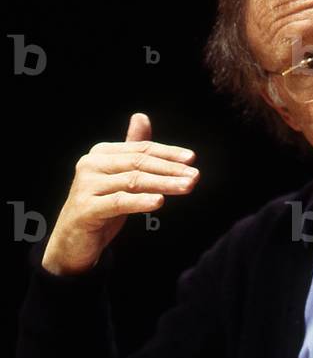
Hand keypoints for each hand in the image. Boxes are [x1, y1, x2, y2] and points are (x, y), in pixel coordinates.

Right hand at [41, 113, 199, 275]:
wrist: (73, 240)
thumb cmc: (101, 206)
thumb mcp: (119, 177)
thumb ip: (132, 151)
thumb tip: (142, 117)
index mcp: (101, 154)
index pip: (140, 149)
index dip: (167, 153)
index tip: (192, 159)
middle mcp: (91, 165)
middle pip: (138, 163)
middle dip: (170, 169)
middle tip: (195, 176)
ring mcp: (87, 186)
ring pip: (132, 181)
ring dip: (163, 184)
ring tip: (186, 187)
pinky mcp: (86, 209)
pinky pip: (118, 202)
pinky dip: (140, 201)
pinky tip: (159, 201)